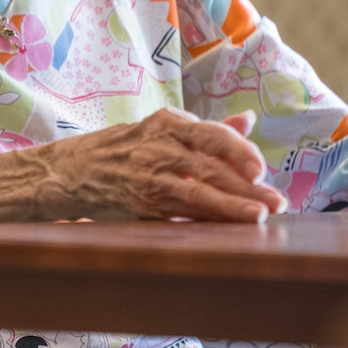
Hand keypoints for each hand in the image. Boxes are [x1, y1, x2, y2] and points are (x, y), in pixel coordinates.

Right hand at [41, 107, 287, 223]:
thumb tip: (247, 121)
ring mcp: (149, 176)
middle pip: (211, 166)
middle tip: (276, 200)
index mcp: (168, 122)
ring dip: (233, 206)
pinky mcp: (142, 203)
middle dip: (247, 186)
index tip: (261, 169)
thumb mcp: (162, 130)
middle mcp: (159, 146)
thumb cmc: (125, 149)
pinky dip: (207, 219)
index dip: (239, 152)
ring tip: (259, 215)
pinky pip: (181, 212)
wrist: (70, 169)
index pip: (212, 135)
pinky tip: (227, 225)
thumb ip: (207, 130)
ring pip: (199, 192)